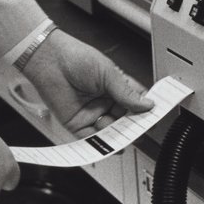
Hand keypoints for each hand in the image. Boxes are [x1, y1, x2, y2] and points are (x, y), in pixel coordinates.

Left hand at [21, 30, 152, 137]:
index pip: (136, 103)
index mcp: (115, 87)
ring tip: (122, 132)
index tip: (154, 116)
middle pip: (125, 121)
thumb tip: (147, 104)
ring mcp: (92, 114)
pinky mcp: (77, 125)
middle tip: (139, 128)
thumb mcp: (108, 73)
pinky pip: (91, 140)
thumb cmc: (76, 58)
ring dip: (117, 135)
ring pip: (111, 132)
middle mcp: (105, 102)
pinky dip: (101, 145)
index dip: (145, 111)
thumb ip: (127, 93)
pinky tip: (110, 143)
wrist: (50, 61)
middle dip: (132, 126)